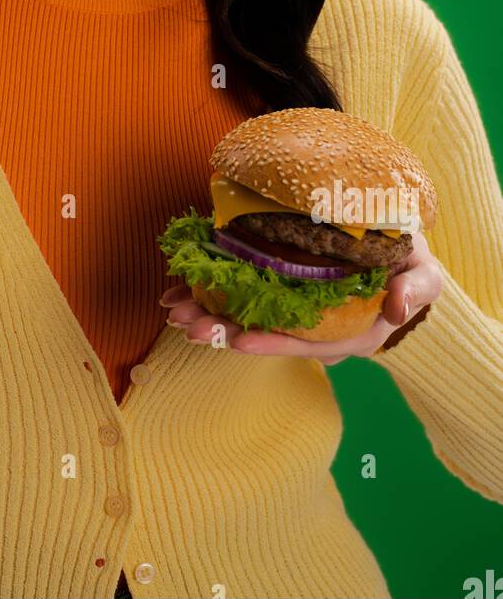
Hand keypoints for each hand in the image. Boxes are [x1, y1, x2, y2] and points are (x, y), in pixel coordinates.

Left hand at [159, 229, 442, 364]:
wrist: (398, 255)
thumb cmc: (410, 265)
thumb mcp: (425, 273)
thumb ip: (418, 287)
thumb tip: (399, 307)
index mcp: (349, 333)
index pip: (306, 343)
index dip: (272, 343)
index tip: (239, 339)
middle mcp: (316, 331)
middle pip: (266, 336)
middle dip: (223, 331)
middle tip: (186, 324)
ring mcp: (294, 314)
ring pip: (246, 319)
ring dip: (208, 315)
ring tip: (173, 308)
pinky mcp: (278, 291)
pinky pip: (241, 298)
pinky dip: (211, 294)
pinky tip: (180, 290)